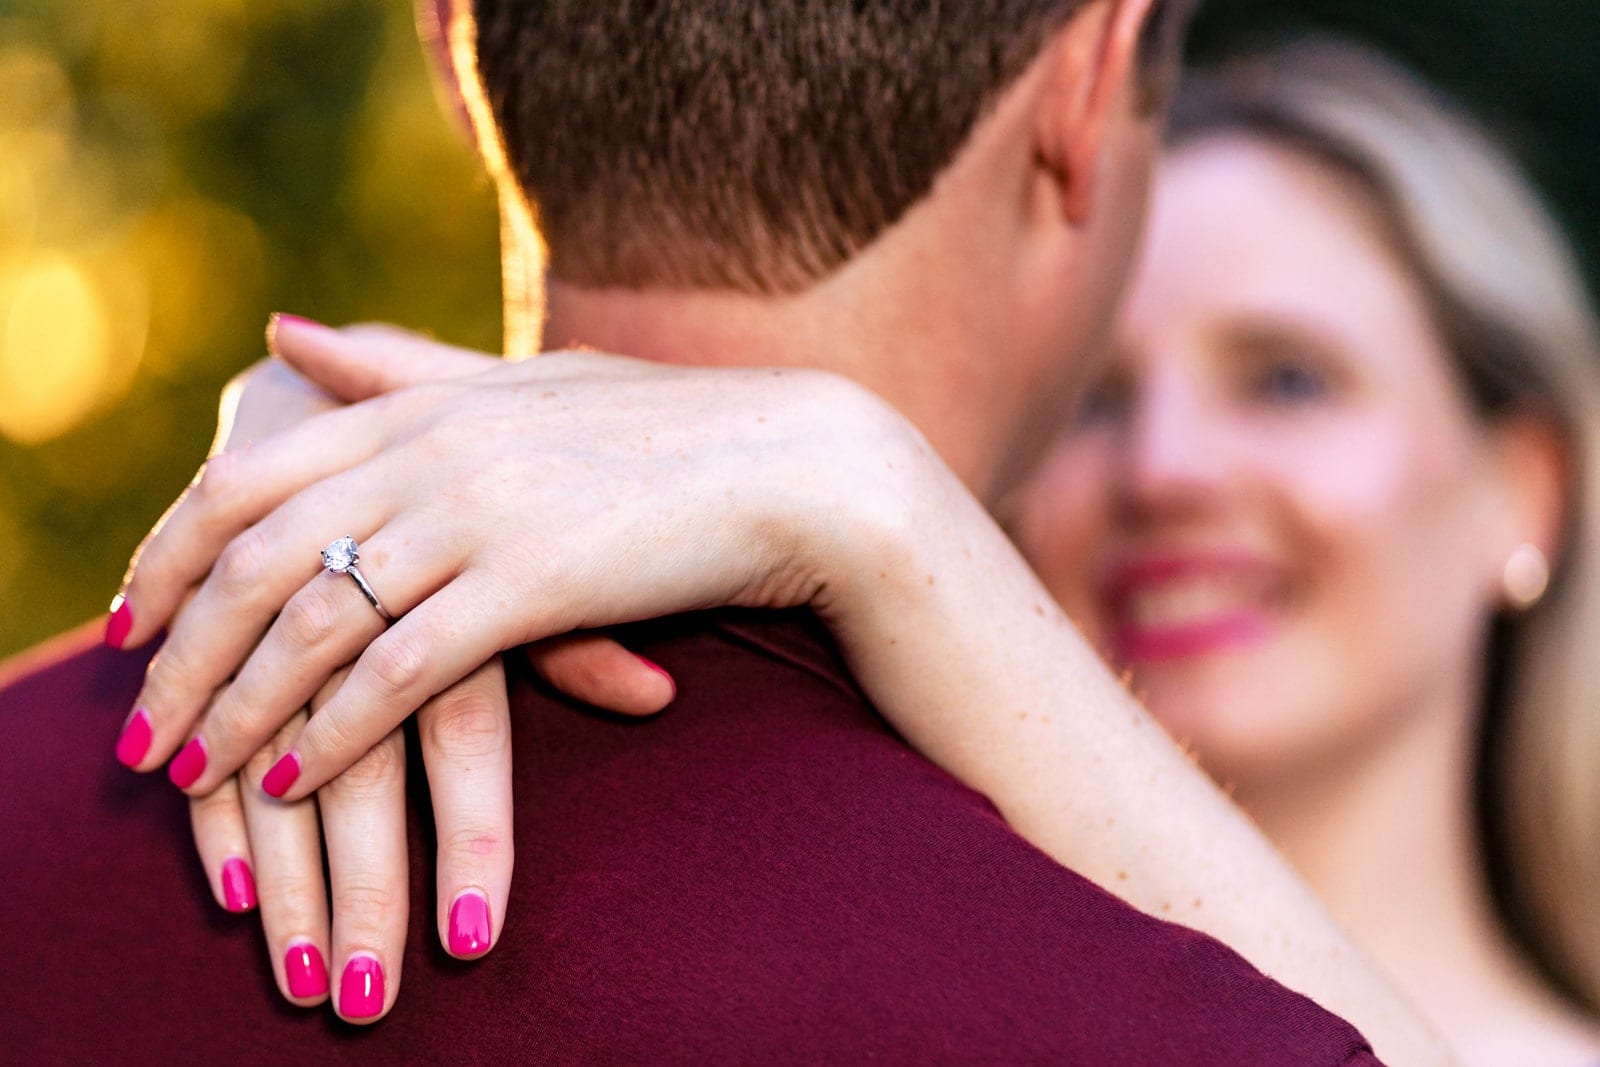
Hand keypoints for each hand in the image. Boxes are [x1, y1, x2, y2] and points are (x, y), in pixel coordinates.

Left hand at [112, 319, 926, 802]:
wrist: (798, 466)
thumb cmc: (668, 431)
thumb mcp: (526, 387)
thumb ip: (404, 367)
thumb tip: (285, 327)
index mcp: (426, 402)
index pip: (248, 475)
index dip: (168, 553)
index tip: (129, 621)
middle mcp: (435, 450)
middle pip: (255, 552)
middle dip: (179, 651)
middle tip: (137, 730)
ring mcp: (482, 514)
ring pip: (312, 618)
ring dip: (236, 707)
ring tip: (191, 776)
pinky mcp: (536, 585)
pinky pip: (402, 668)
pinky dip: (337, 728)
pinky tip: (296, 777)